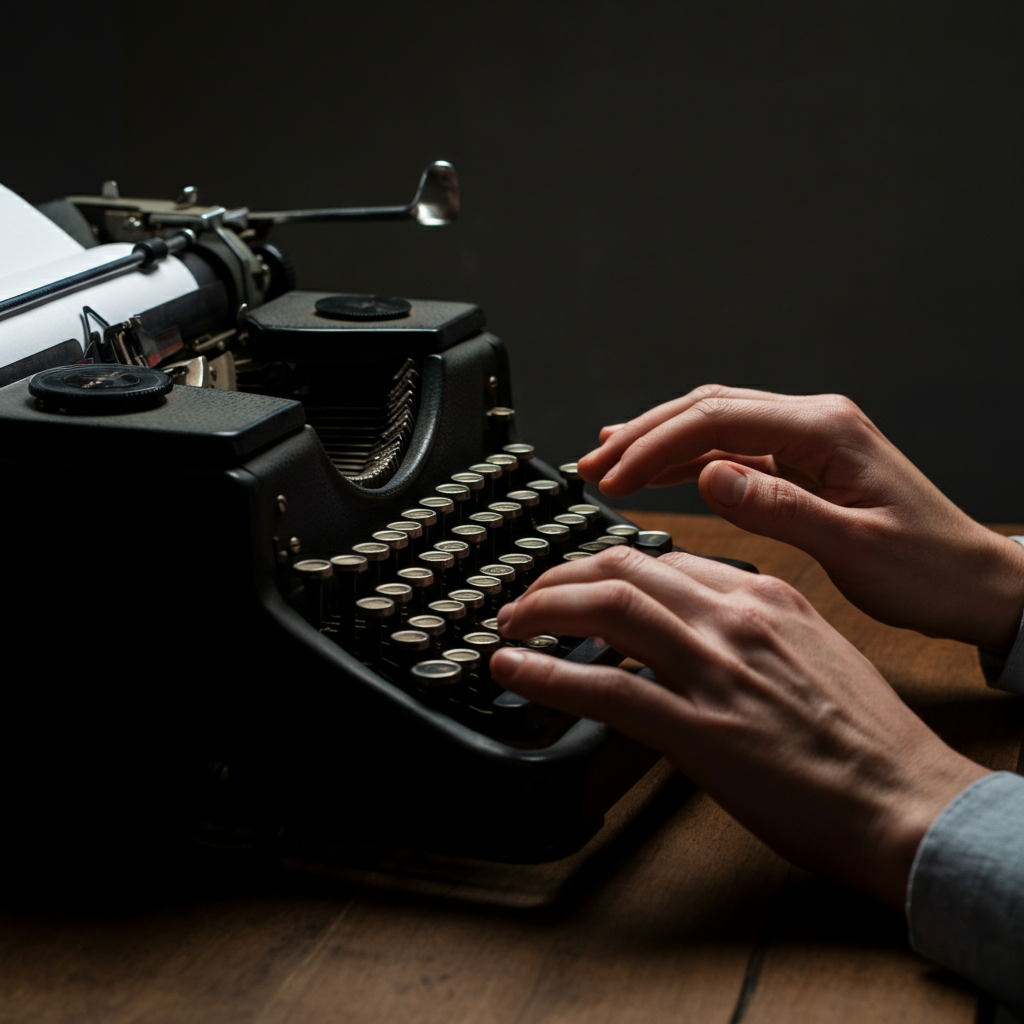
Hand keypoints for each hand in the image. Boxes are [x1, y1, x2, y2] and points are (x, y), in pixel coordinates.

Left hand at [491, 547, 988, 907]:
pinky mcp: (701, 733)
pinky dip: (548, 675)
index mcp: (765, 596)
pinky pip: (606, 689)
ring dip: (543, 608)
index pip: (664, 558)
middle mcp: (735, 620)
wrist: (904, 799)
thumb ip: (750, 625)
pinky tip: (513, 673)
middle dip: (560, 575)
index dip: (604, 565)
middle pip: (623, 568)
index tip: (577, 581)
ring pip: (608, 608)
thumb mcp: (811, 650)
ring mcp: (716, 672)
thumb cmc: (863, 737)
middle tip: (529, 597)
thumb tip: (692, 624)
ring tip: (511, 623)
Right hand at [577, 385, 1023, 652]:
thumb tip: (710, 475)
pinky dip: (686, 460)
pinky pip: (732, 449)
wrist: (974, 581)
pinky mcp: (803, 464)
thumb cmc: (927, 570)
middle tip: (591, 465)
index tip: (611, 476)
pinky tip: (655, 471)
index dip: (654, 445)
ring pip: (714, 425)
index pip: (718, 419)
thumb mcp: (853, 547)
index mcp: (826, 432)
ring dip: (657, 443)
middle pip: (708, 410)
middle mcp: (814, 423)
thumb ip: (778, 508)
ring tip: (605, 463)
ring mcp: (808, 440)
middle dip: (643, 435)